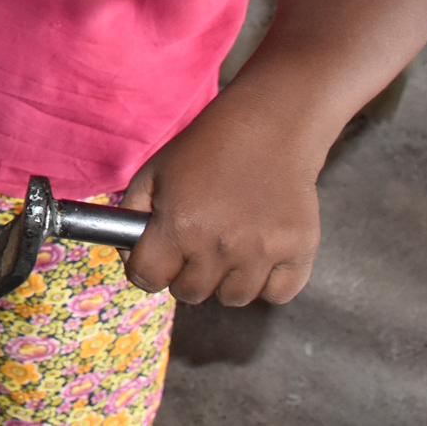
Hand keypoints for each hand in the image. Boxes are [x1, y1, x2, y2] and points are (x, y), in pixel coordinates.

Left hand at [120, 91, 322, 304]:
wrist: (267, 128)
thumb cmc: (205, 149)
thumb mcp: (153, 172)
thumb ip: (130, 214)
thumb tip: (128, 254)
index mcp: (178, 226)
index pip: (147, 280)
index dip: (145, 270)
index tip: (155, 259)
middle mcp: (219, 246)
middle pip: (189, 294)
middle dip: (184, 275)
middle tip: (193, 248)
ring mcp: (262, 252)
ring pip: (232, 299)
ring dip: (224, 281)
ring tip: (227, 246)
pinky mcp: (297, 252)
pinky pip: (277, 294)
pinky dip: (267, 283)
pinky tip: (258, 253)